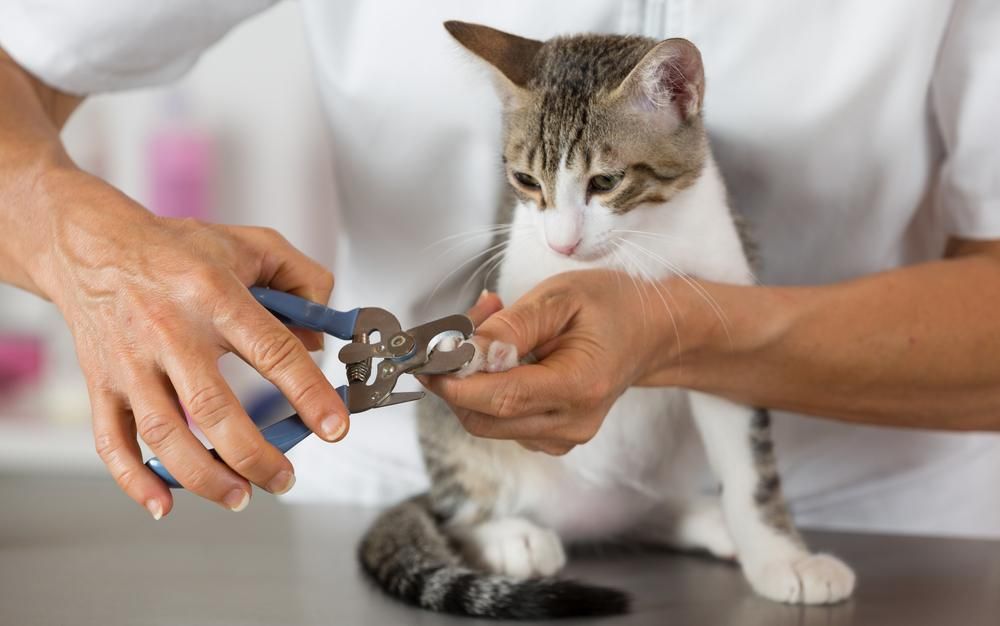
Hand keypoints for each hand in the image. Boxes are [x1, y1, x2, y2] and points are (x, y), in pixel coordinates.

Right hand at [34, 169, 347, 517]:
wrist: (93, 246)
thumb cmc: (179, 250)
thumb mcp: (254, 245)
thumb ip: (303, 283)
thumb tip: (321, 341)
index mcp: (213, 294)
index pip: (272, 351)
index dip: (308, 394)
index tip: (334, 428)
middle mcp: (169, 330)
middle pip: (213, 407)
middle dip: (254, 455)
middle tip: (284, 478)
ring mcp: (130, 361)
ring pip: (164, 433)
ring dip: (204, 475)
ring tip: (241, 497)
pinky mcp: (100, 382)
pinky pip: (111, 440)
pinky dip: (135, 478)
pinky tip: (165, 503)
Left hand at [424, 270, 678, 454]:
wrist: (649, 332)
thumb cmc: (610, 306)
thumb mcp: (561, 296)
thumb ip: (512, 326)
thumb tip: (466, 352)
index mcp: (580, 386)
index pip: (501, 398)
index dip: (455, 383)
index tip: (425, 359)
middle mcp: (572, 423)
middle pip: (485, 420)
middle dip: (456, 379)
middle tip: (458, 330)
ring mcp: (564, 437)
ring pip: (488, 422)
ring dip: (472, 381)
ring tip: (491, 328)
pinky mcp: (553, 437)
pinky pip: (503, 422)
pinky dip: (489, 390)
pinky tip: (506, 355)